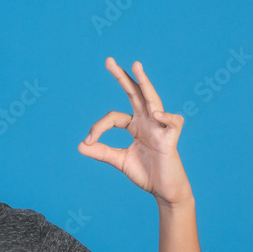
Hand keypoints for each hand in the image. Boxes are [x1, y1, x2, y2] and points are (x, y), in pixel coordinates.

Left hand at [78, 58, 191, 206]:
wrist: (164, 191)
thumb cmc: (146, 174)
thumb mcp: (119, 161)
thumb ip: (102, 152)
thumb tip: (80, 145)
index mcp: (136, 125)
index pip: (114, 117)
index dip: (98, 127)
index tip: (88, 141)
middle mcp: (148, 122)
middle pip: (135, 93)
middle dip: (123, 77)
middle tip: (108, 60)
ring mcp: (160, 128)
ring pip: (153, 100)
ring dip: (144, 83)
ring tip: (136, 66)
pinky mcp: (172, 139)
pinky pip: (172, 122)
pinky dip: (166, 117)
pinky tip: (156, 115)